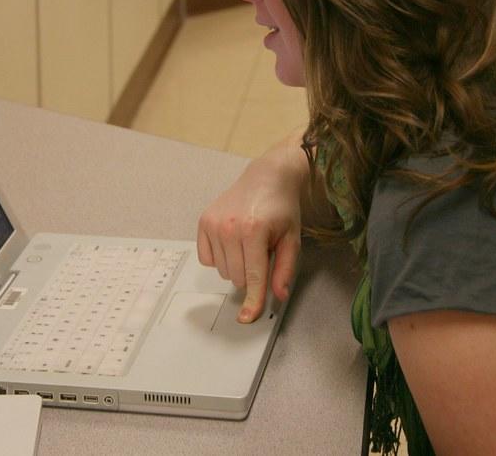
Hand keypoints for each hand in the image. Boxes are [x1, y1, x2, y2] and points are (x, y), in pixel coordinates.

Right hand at [197, 144, 305, 322]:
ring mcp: (213, 224)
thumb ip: (285, 269)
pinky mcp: (203, 222)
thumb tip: (278, 295)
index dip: (253, 300)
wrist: (267, 177)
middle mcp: (229, 227)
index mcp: (254, 231)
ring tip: (249, 243)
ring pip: (223, 271)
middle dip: (251, 274)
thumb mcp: (292, 238)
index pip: (253, 277)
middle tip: (262, 252)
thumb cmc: (282, 208)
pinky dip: (220, 257)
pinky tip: (233, 242)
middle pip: (237, 278)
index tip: (247, 318)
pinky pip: (207, 259)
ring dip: (237, 266)